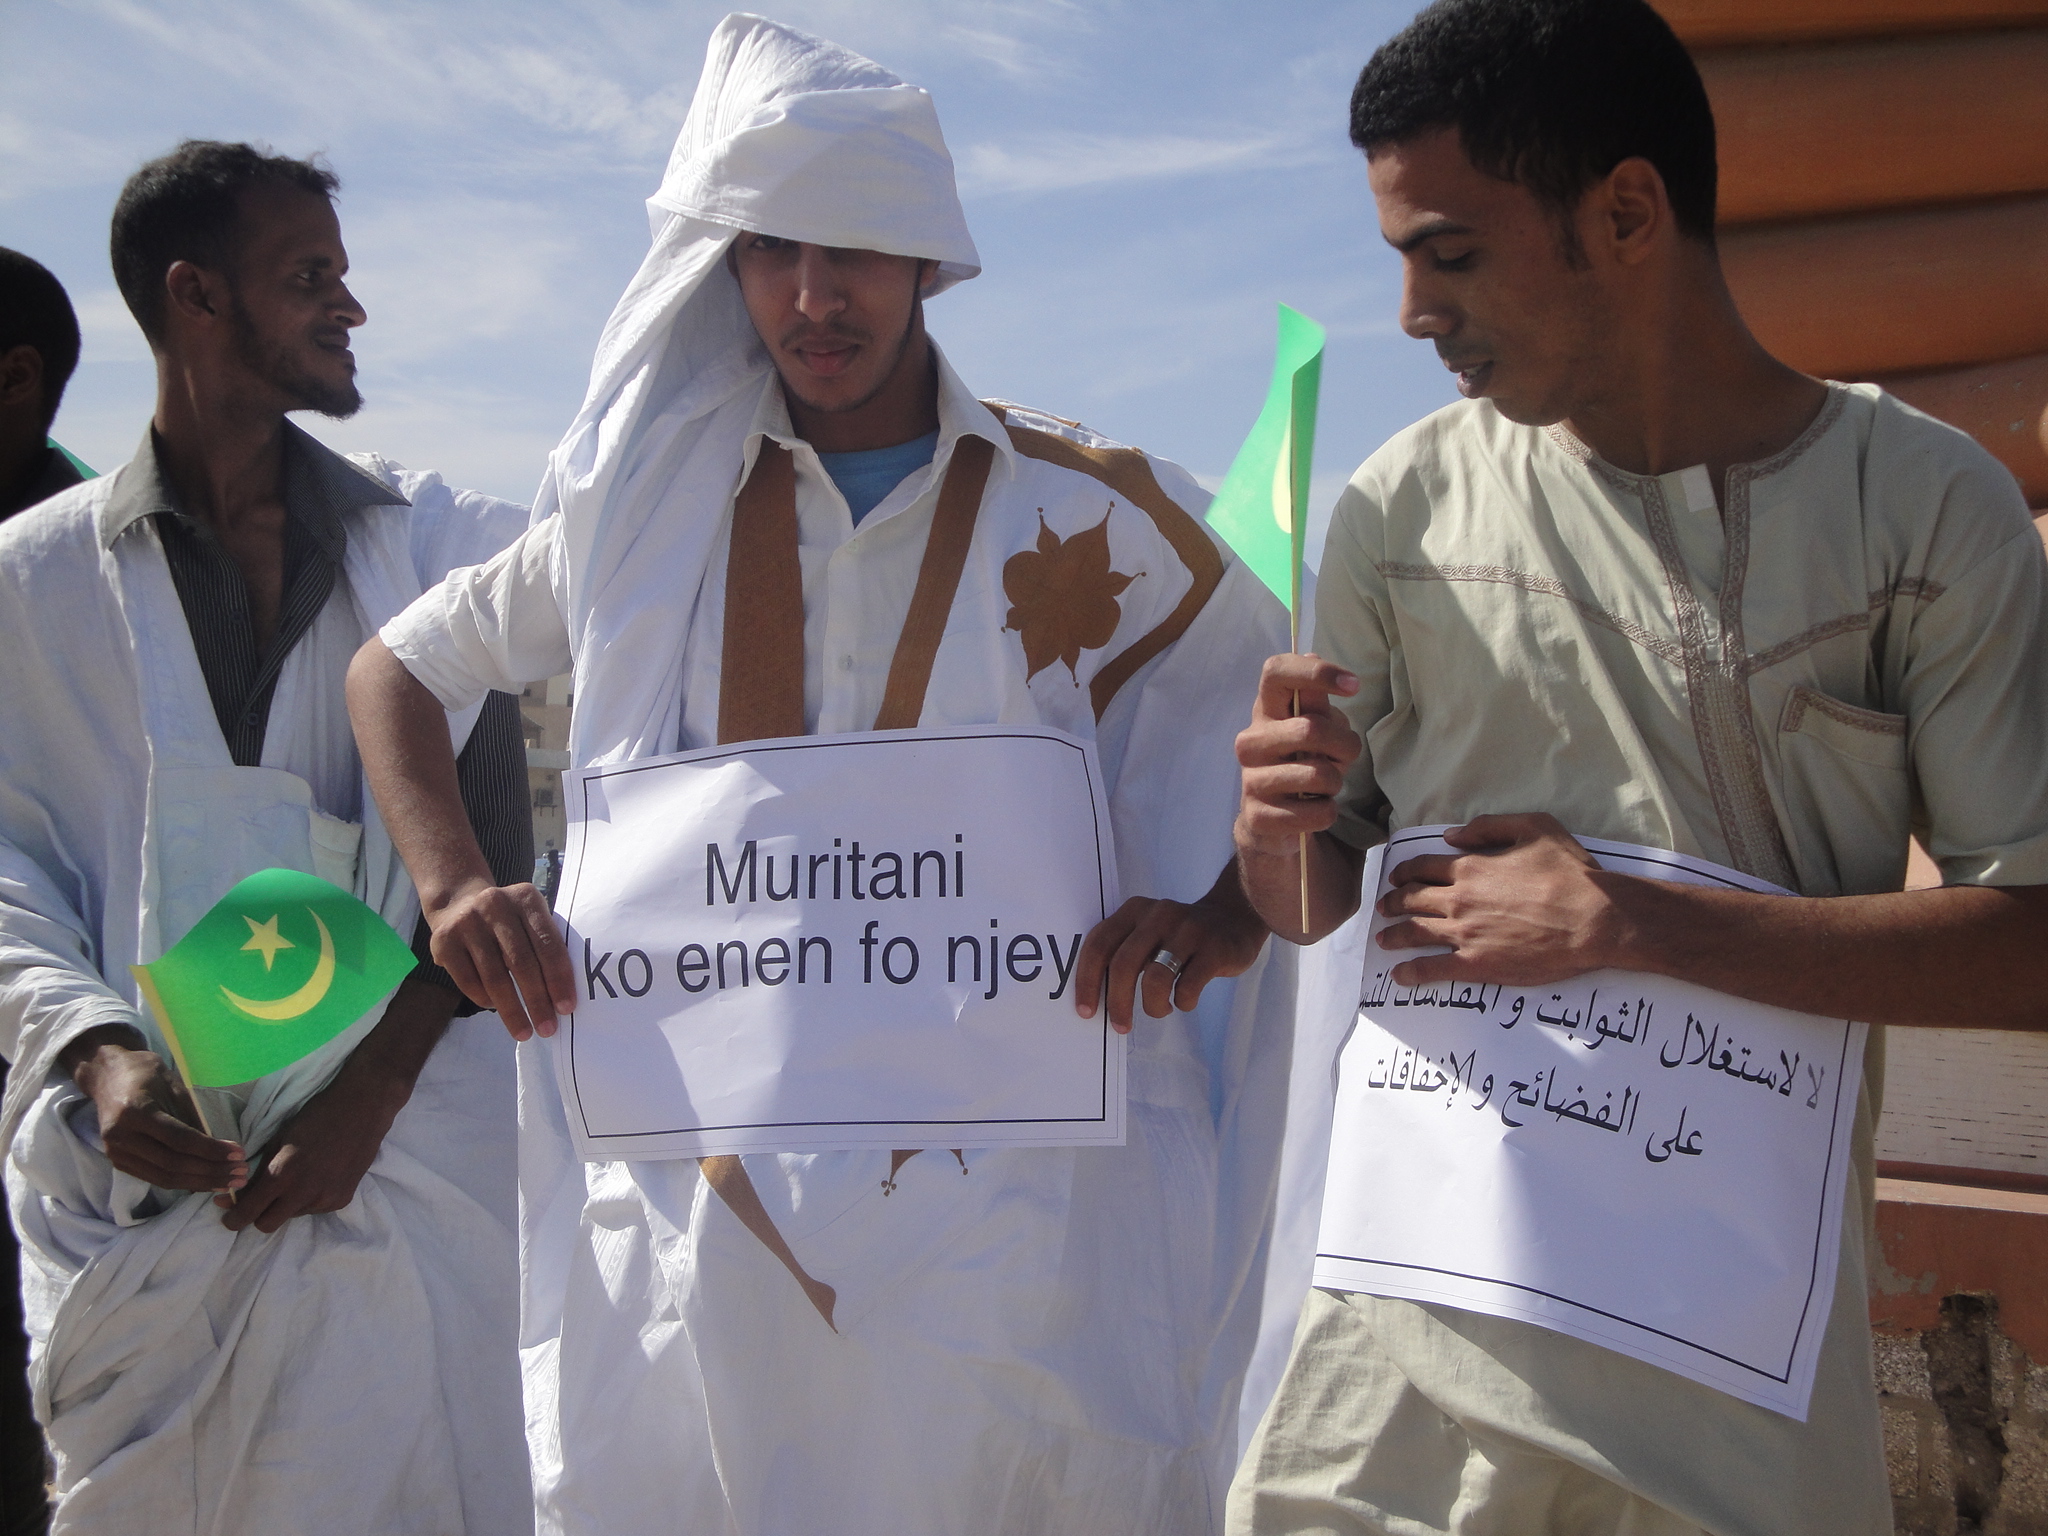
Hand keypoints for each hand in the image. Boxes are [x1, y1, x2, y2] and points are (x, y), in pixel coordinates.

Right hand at [60, 1025, 247, 1191]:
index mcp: (135, 1112)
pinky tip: (206, 1182)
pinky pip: (155, 1178)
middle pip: (172, 1164)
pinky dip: (183, 1182)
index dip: (211, 1150)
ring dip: (200, 1183)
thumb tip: (220, 1146)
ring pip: (164, 1177)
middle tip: (241, 1174)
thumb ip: (193, 1116)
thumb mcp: (174, 1085)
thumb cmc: (145, 1074)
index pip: (179, 1140)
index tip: (239, 1154)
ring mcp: (116, 1153)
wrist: (107, 1076)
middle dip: (211, 1171)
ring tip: (230, 1183)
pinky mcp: (118, 1162)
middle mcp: (121, 1137)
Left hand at [221, 974, 458, 1231]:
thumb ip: (260, 1169)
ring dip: (287, 1204)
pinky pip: (315, 1208)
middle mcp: (302, 1194)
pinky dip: (310, 1198)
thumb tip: (239, 1192)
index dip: (233, 1219)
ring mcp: (325, 1199)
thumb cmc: (315, 1116)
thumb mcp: (279, 1139)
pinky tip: (319, 1176)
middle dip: (258, 1216)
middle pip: (267, 1225)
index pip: (247, 1213)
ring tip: (298, 1177)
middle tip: (259, 1200)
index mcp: (281, 1176)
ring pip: (293, 1215)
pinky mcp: (342, 1199)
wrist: (362, 1108)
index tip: (229, 1217)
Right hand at [424, 878, 576, 1039]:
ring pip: (494, 977)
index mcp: (526, 899)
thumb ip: (545, 944)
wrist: (459, 901)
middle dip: (537, 1001)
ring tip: (524, 1032)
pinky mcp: (444, 941)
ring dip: (512, 1010)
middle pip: (521, 963)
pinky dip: (485, 999)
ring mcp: (467, 922)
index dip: (558, 979)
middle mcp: (495, 905)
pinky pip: (469, 981)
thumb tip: (562, 996)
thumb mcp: (529, 917)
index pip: (548, 945)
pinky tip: (496, 1008)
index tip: (566, 1009)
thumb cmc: (508, 920)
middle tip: (547, 1029)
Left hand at [1072, 867, 1271, 1032]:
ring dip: (1153, 1006)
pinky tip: (1184, 1001)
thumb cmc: (1180, 935)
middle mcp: (1159, 915)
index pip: (1099, 944)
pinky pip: (1188, 987)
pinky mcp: (1214, 948)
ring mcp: (1188, 930)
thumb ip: (1122, 952)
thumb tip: (1095, 997)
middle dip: (1118, 1002)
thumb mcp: (1148, 931)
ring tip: (1160, 1009)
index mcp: (1135, 910)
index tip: (1086, 1011)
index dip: (1087, 980)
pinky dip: (1182, 1003)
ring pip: (1156, 978)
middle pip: (1124, 964)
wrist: (1236, 917)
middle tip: (1120, 1025)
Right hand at [1233, 653, 1361, 856]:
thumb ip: (1315, 700)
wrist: (1272, 819)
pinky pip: (1316, 813)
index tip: (1353, 686)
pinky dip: (1328, 812)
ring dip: (1336, 782)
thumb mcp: (1313, 727)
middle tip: (1345, 756)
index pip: (1275, 672)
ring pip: (1318, 775)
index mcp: (1265, 711)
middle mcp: (1250, 741)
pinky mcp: (1258, 816)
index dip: (1316, 672)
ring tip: (1326, 785)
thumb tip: (1312, 654)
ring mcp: (1250, 780)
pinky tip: (1316, 808)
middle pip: (1310, 728)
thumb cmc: (1300, 762)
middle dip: (1345, 745)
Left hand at [1375, 813, 1629, 985]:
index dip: (1405, 872)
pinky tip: (1400, 976)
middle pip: (1413, 900)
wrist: (1594, 919)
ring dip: (1394, 936)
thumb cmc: (1570, 872)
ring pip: (1416, 933)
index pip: (1423, 868)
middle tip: (1384, 908)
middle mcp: (1460, 900)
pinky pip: (1434, 969)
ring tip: (1383, 939)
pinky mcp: (1477, 963)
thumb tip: (1452, 835)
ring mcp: (1465, 933)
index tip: (1396, 878)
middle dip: (1394, 903)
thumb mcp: (1534, 827)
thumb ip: (1489, 826)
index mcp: (1471, 868)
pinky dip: (1412, 973)